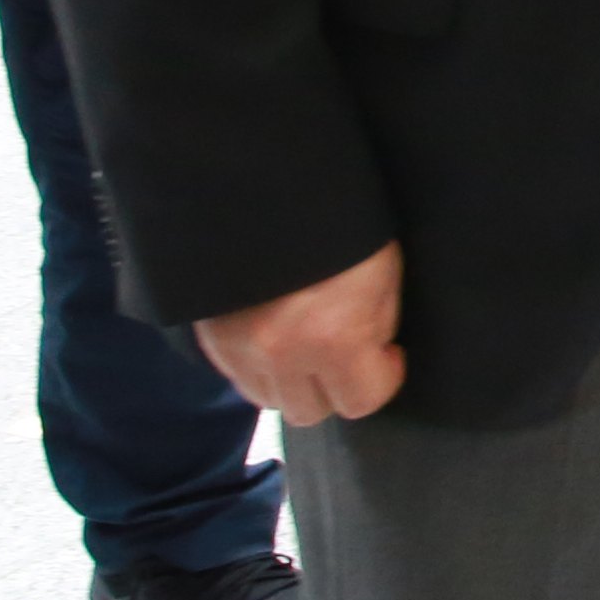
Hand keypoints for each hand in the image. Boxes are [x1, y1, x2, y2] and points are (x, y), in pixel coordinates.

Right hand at [195, 242, 406, 427]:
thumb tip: (372, 356)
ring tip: (307, 343)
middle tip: (345, 352)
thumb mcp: (382, 276)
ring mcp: (241, 350)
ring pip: (272, 401)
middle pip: (311, 411)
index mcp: (334, 338)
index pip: (361, 401)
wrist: (268, 188)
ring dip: (294, 382)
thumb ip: (376, 327)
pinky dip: (261, 367)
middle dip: (335, 387)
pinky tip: (276, 334)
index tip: (387, 353)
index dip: (383, 377)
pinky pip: (241, 378)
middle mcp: (282, 355)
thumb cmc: (342, 227)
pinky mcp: (213, 340)